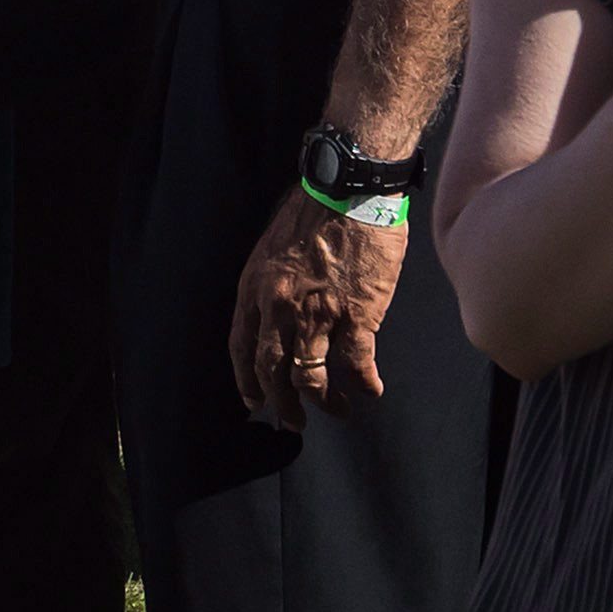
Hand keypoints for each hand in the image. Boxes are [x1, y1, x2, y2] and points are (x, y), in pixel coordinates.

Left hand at [230, 188, 399, 427]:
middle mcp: (280, 308)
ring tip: (335, 411)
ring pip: (312, 376)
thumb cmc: (315, 209)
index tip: (255, 401)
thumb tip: (279, 313)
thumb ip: (273, 284)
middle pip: (273, 371)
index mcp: (256, 289)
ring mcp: (318, 315)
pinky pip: (356, 365)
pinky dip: (363, 384)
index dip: (248, 380)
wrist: (350, 189)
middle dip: (282, 403)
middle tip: (292, 422)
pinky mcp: (357, 316)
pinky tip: (370, 391)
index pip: (242, 347)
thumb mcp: (273, 247)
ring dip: (323, 402)